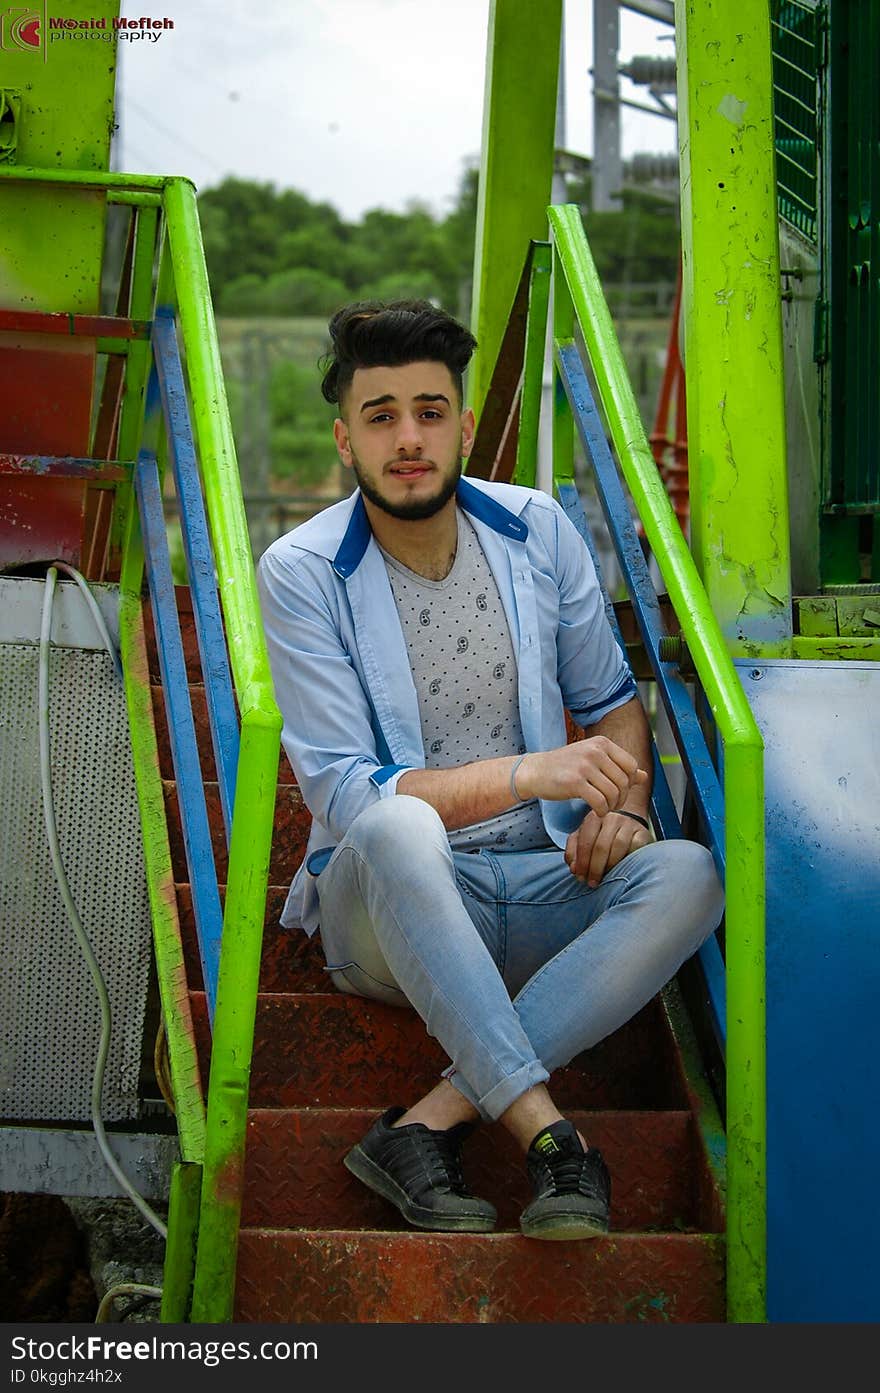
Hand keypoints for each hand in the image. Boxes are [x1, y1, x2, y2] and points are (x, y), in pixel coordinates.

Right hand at [515, 736, 648, 815]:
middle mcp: (595, 751)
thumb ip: (619, 767)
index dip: (629, 782)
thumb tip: (644, 776)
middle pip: (624, 781)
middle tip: (611, 804)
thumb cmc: (565, 767)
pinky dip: (601, 811)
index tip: (619, 791)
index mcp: (602, 743)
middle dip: (621, 798)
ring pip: (613, 793)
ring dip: (611, 806)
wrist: (535, 771)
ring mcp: (584, 766)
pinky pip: (600, 802)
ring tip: (602, 808)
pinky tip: (595, 811)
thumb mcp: (593, 761)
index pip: (631, 765)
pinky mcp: (575, 782)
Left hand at [564, 809, 651, 886]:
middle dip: (595, 868)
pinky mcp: (643, 833)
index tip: (581, 877)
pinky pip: (635, 847)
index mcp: (594, 818)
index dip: (582, 862)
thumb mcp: (584, 839)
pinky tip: (623, 869)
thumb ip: (575, 852)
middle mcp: (611, 818)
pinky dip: (628, 859)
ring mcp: (628, 824)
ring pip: (618, 846)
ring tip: (606, 878)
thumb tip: (574, 869)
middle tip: (593, 883)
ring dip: (610, 866)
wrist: (629, 823)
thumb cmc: (602, 835)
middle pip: (601, 846)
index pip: (585, 841)